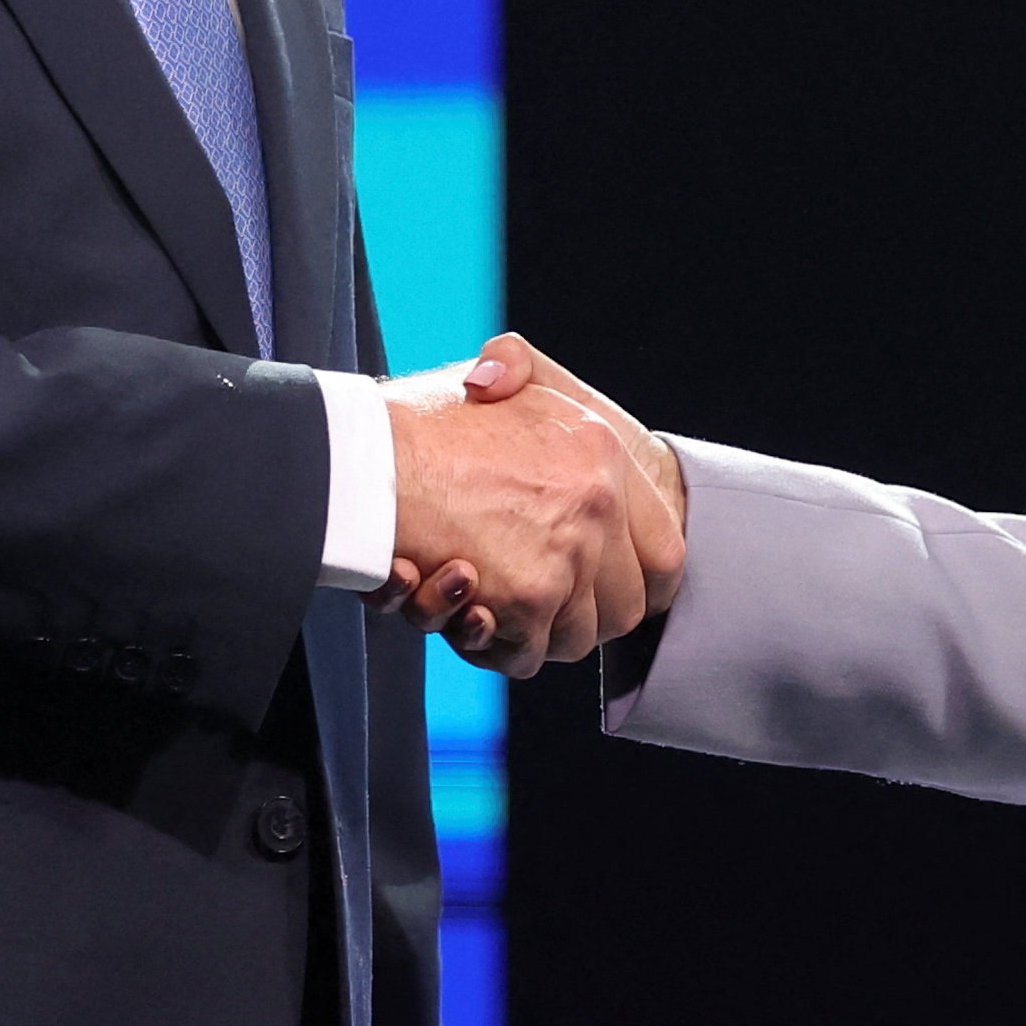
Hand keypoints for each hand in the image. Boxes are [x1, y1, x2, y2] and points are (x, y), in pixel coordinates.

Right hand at [374, 339, 684, 678]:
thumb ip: (515, 370)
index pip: (664, 551)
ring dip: (534, 634)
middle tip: (535, 604)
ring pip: (576, 638)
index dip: (639, 580)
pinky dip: (494, 648)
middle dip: (583, 617)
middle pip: (624, 606)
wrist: (361, 457)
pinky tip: (464, 611)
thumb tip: (499, 379)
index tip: (609, 588)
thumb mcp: (489, 375)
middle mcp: (598, 503)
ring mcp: (566, 556)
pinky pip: (525, 655)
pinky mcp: (525, 598)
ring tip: (487, 602)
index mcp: (601, 450)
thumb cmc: (414, 420)